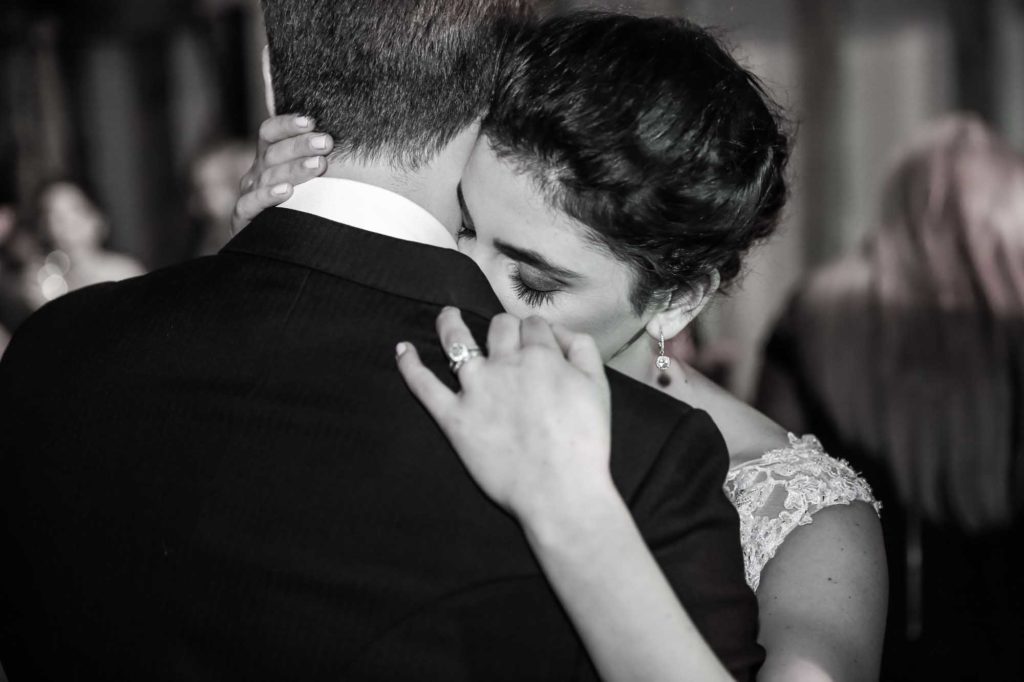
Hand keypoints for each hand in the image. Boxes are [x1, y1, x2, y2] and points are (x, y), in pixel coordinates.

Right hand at [231, 114, 334, 233]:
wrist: (271, 249)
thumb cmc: (300, 207)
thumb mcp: (308, 182)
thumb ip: (318, 161)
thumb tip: (342, 142)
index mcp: (269, 158)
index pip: (270, 132)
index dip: (287, 124)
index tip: (310, 121)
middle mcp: (257, 172)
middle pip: (274, 152)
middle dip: (301, 145)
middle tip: (326, 142)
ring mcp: (249, 194)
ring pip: (268, 176)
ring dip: (294, 169)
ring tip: (318, 165)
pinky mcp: (242, 217)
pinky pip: (250, 203)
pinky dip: (268, 196)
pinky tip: (287, 191)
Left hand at [396, 307, 614, 527]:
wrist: (560, 490)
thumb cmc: (584, 444)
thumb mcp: (598, 388)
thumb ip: (582, 350)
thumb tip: (559, 332)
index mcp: (542, 356)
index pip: (534, 325)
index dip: (535, 330)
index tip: (536, 340)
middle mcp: (506, 364)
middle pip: (499, 327)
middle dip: (504, 327)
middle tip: (505, 338)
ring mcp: (476, 389)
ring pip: (457, 340)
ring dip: (450, 323)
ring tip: (447, 316)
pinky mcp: (454, 418)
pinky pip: (424, 385)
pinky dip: (410, 365)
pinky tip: (402, 350)